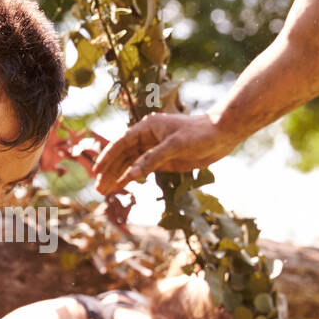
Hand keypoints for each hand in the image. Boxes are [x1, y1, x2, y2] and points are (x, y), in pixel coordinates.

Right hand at [93, 112, 236, 193]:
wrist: (221, 134)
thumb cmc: (199, 133)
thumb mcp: (175, 145)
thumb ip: (152, 159)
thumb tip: (131, 174)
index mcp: (146, 127)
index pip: (121, 143)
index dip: (107, 157)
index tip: (96, 171)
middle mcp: (147, 138)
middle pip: (122, 156)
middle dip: (110, 171)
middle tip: (98, 188)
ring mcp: (154, 150)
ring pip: (130, 164)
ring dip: (118, 176)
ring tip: (105, 191)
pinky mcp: (163, 160)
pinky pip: (142, 170)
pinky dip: (132, 178)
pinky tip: (122, 186)